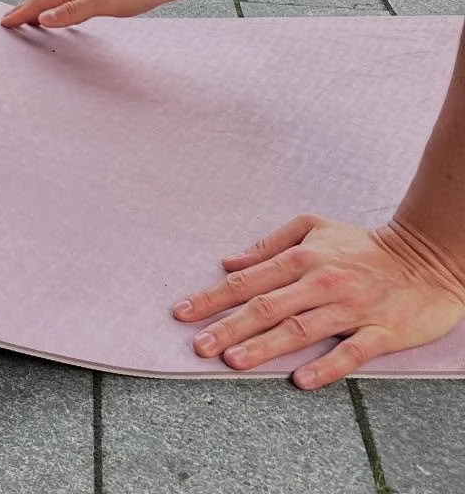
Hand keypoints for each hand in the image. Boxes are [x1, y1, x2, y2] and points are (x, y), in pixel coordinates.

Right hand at [0, 0, 196, 29]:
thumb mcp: (105, 3)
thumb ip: (73, 11)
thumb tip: (43, 18)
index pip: (42, 1)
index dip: (22, 12)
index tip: (5, 22)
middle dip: (26, 8)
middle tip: (11, 19)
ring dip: (42, 7)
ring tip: (32, 16)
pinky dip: (62, 6)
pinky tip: (71, 11)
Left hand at [173, 214, 464, 387]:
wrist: (425, 258)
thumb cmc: (361, 245)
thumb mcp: (311, 229)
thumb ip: (268, 246)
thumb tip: (228, 262)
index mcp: (301, 258)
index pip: (247, 281)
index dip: (212, 297)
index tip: (182, 312)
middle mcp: (321, 283)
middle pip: (266, 307)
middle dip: (228, 326)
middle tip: (198, 345)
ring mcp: (350, 309)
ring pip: (300, 330)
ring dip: (264, 347)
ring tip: (233, 361)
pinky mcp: (381, 332)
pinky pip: (350, 352)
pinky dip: (326, 366)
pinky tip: (301, 379)